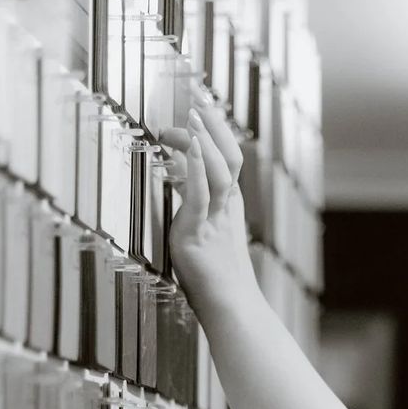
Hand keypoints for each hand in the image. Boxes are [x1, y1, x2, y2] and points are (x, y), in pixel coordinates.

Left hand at [158, 92, 258, 309]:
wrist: (231, 312)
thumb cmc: (215, 284)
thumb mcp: (204, 237)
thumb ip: (193, 210)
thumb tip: (175, 183)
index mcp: (228, 207)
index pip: (228, 159)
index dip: (217, 131)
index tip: (200, 107)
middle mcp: (226, 209)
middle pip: (230, 156)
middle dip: (214, 124)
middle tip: (197, 96)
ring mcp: (215, 220)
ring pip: (220, 171)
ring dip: (206, 140)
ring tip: (192, 115)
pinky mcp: (198, 233)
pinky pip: (200, 195)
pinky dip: (196, 167)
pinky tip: (189, 145)